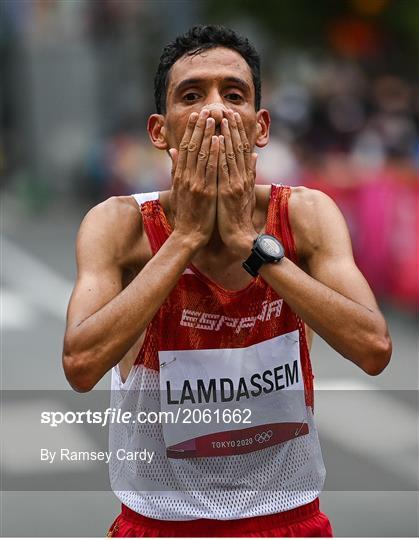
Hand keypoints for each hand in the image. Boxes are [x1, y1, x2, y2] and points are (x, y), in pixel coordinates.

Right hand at [169, 109, 218, 248]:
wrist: (189, 235)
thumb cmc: (187, 214)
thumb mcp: (178, 190)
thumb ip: (176, 170)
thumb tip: (173, 152)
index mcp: (181, 176)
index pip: (186, 148)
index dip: (191, 131)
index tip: (197, 116)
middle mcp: (187, 177)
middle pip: (193, 147)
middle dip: (200, 127)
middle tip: (206, 110)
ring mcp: (196, 184)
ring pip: (201, 154)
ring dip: (208, 135)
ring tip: (214, 118)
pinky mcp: (206, 192)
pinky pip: (211, 169)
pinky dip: (214, 154)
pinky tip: (218, 140)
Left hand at [217, 109, 257, 255]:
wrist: (238, 236)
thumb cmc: (238, 216)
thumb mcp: (245, 192)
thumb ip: (249, 173)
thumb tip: (253, 156)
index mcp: (245, 177)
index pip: (241, 149)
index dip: (238, 132)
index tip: (233, 116)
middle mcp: (242, 178)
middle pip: (237, 148)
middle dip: (232, 128)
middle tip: (226, 109)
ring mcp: (235, 184)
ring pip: (230, 154)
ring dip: (226, 134)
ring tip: (221, 117)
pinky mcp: (227, 192)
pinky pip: (223, 169)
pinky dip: (220, 153)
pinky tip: (217, 139)